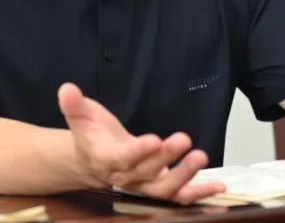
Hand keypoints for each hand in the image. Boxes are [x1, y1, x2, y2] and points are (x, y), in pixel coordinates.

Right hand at [57, 83, 224, 203]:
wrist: (93, 158)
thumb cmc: (91, 136)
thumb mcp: (81, 115)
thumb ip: (74, 104)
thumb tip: (67, 89)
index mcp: (106, 159)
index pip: (122, 159)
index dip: (138, 152)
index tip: (153, 140)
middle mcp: (126, 177)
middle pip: (147, 172)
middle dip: (166, 157)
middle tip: (183, 139)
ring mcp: (144, 185)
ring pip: (165, 188)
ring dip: (185, 175)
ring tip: (200, 157)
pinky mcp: (160, 186)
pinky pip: (180, 195)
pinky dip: (198, 193)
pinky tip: (218, 186)